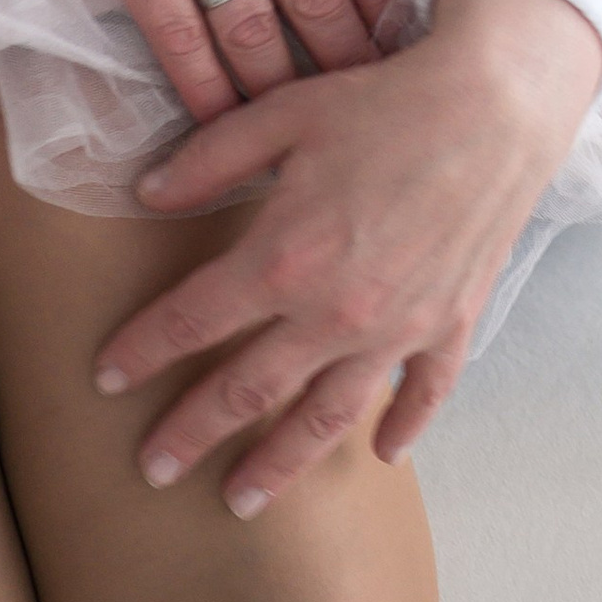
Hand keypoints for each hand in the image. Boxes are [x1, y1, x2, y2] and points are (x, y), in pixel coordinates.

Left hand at [94, 0, 601, 514]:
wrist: (494, 105)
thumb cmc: (382, 100)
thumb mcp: (282, 114)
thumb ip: (209, 159)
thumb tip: (146, 191)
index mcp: (283, 257)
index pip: (192, 320)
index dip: (143, 349)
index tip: (106, 377)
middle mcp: (334, 312)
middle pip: (248, 389)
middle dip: (193, 432)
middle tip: (153, 468)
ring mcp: (396, 329)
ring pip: (325, 418)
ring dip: (279, 463)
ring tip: (240, 500)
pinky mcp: (449, 325)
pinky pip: (422, 396)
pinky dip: (401, 430)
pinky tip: (380, 456)